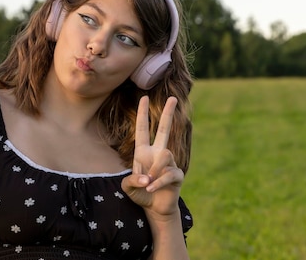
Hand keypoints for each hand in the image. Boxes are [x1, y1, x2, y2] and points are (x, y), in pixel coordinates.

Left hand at [121, 96, 183, 217]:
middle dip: (168, 113)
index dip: (142, 113)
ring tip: (148, 182)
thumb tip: (147, 178)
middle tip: (173, 98)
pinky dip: (158, 182)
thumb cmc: (140, 193)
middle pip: (164, 129)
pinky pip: (170, 173)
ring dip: (155, 169)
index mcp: (143, 152)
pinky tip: (152, 188)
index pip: (142, 129)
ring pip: (165, 154)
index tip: (143, 97)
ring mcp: (169, 163)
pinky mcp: (177, 175)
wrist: (154, 208)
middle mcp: (157, 153)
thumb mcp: (127, 187)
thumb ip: (132, 181)